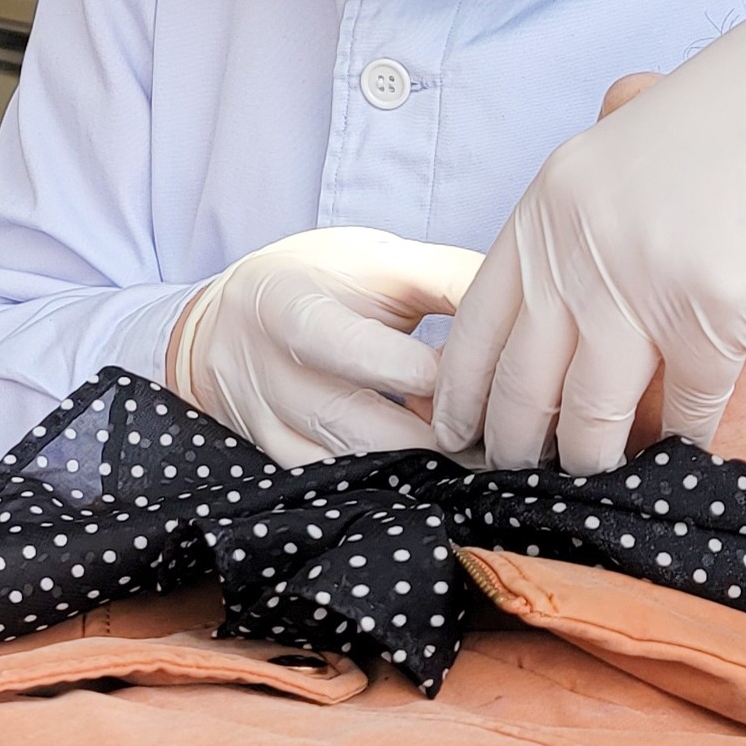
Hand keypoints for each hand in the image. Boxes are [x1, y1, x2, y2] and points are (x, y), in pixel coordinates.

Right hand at [163, 227, 484, 465]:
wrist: (225, 323)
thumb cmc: (315, 280)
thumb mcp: (374, 259)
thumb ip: (446, 279)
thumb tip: (520, 312)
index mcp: (287, 305)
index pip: (355, 350)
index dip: (428, 372)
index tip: (485, 376)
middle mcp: (267, 372)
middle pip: (358, 425)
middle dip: (437, 434)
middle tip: (498, 434)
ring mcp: (266, 425)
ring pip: (351, 465)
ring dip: (420, 464)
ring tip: (475, 453)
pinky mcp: (275, 460)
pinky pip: (337, 486)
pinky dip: (388, 481)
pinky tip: (428, 468)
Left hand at [438, 0, 745, 473]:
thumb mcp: (635, 144)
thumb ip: (589, 213)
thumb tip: (563, 300)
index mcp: (549, 202)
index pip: (476, 321)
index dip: (461, 391)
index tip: (451, 436)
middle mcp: (577, 245)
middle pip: (523, 382)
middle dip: (515, 447)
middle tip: (514, 488)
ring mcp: (640, 283)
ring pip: (592, 417)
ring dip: (590, 464)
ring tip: (590, 491)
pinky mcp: (713, 316)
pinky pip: (685, 412)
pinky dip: (681, 445)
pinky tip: (680, 462)